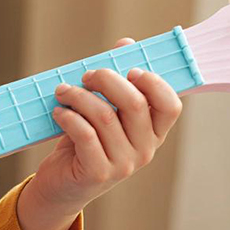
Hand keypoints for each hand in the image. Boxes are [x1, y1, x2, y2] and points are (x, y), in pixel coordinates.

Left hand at [16, 36, 183, 229]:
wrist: (60, 185)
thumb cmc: (83, 142)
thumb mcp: (103, 110)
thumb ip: (116, 81)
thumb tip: (126, 44)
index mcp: (153, 132)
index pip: (170, 105)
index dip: (154, 83)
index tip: (129, 69)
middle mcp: (145, 150)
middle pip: (134, 103)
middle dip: (107, 80)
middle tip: (86, 75)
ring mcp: (124, 164)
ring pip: (104, 116)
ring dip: (79, 96)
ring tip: (62, 91)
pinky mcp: (98, 173)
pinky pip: (86, 135)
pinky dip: (69, 117)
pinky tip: (59, 112)